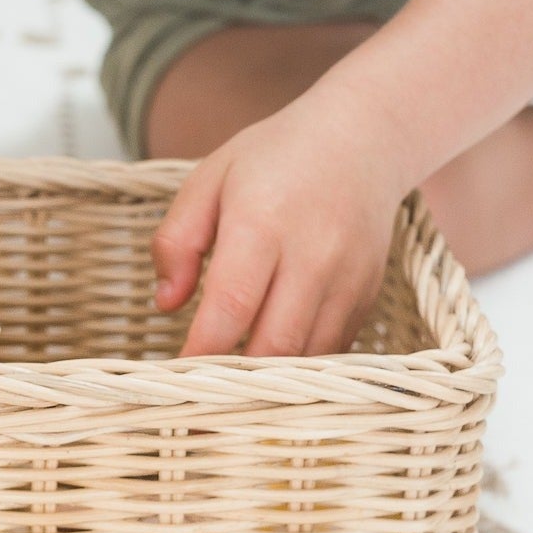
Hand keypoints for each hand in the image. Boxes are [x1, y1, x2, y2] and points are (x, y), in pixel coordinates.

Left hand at [151, 89, 408, 357]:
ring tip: (235, 383)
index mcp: (260, 223)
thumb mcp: (209, 180)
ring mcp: (346, 278)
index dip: (202, 352)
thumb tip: (165, 304)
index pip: (230, 307)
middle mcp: (311, 255)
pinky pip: (335, 347)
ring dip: (270, 377)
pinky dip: (302, 362)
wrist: (361, 139)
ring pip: (308, 355)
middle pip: (273, 344)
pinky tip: (275, 359)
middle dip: (235, 378)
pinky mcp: (367, 293)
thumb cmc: (274, 157)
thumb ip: (177, 241)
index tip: (176, 378)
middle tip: (202, 392)